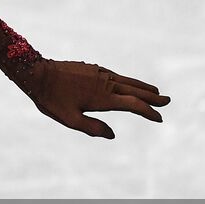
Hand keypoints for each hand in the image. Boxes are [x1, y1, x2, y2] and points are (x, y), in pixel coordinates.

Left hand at [20, 59, 169, 138]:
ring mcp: (99, 73)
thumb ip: (91, 128)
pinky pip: (116, 75)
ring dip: (142, 86)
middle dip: (152, 97)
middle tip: (167, 101)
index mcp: (103, 97)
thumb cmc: (51, 98)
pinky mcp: (92, 68)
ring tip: (154, 91)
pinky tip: (127, 82)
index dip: (148, 112)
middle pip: (135, 90)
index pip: (133, 105)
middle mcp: (105, 83)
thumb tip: (112, 135)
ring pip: (126, 80)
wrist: (36, 73)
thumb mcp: (69, 119)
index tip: (159, 118)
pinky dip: (127, 80)